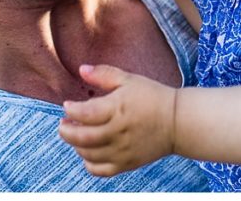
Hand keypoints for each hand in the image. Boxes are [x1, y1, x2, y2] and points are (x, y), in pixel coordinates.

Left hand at [58, 64, 176, 176]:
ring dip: (76, 146)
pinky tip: (88, 152)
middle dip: (66, 131)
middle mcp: (117, 132)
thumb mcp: (129, 79)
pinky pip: (101, 170)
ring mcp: (122, 150)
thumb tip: (82, 69)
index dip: (70, 110)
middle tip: (63, 124)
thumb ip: (104, 74)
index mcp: (117, 108)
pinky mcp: (127, 163)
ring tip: (76, 135)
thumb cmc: (153, 96)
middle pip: (81, 137)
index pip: (84, 113)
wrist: (177, 121)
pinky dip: (89, 163)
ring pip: (88, 154)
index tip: (67, 105)